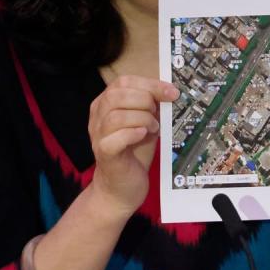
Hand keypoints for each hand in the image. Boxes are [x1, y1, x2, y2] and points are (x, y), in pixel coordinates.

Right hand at [87, 75, 178, 216]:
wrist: (122, 187)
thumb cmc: (134, 152)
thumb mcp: (145, 122)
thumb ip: (151, 106)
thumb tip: (169, 91)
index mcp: (106, 103)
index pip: (123, 82)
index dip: (149, 84)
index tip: (171, 91)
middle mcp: (97, 117)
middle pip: (116, 95)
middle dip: (145, 100)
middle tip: (158, 113)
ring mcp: (98, 135)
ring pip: (116, 116)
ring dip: (141, 119)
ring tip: (153, 128)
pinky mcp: (104, 153)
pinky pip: (115, 138)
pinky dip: (133, 133)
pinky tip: (143, 135)